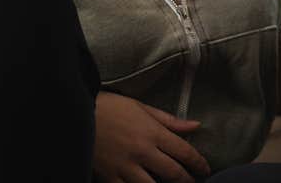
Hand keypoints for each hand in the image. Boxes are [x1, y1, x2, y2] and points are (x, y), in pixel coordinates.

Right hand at [92, 91, 210, 182]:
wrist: (75, 112)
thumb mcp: (141, 107)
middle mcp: (142, 152)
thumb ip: (169, 120)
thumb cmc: (110, 106)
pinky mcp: (108, 176)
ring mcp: (124, 166)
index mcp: (152, 133)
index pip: (184, 152)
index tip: (205, 169)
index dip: (198, 163)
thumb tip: (195, 126)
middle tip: (193, 182)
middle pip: (173, 173)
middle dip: (186, 180)